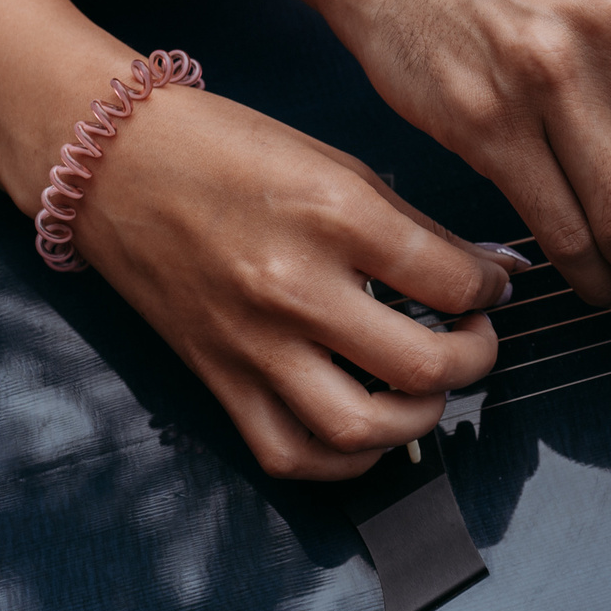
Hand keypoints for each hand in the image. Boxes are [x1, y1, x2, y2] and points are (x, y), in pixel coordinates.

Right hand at [68, 86, 518, 479]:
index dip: (491, 291)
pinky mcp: (217, 379)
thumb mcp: (340, 167)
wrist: (110, 162)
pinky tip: (370, 427)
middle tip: (474, 340)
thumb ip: (423, 230)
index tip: (491, 288)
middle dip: (475, 361)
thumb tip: (500, 272)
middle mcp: (293, 287)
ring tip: (428, 387)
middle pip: (422, 367)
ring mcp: (252, 343)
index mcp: (333, 216)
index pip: (452, 283)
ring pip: (362, 429)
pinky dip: (346, 459)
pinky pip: (292, 455)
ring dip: (420, 420)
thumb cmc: (229, 151)